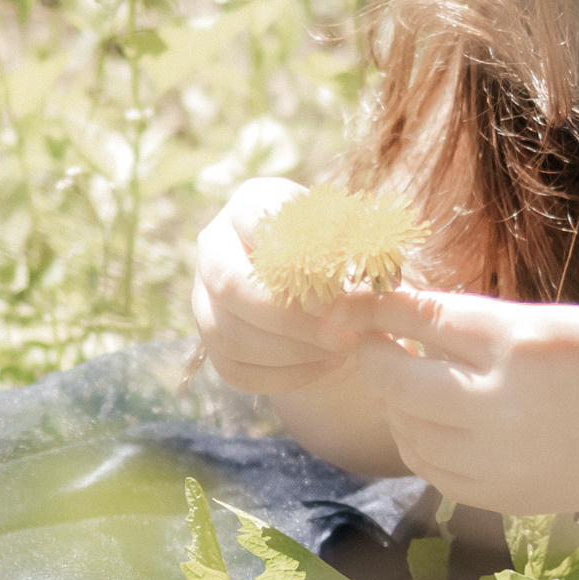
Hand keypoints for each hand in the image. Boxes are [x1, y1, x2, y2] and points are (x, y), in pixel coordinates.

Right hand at [190, 181, 368, 397]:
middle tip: (344, 338)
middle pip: (230, 285)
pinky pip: (237, 369)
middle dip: (290, 320)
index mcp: (252, 204)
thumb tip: (373, 282)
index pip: (255, 221)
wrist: (333, 303)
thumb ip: (372, 258)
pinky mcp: (212, 343)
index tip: (333, 294)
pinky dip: (286, 375)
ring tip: (342, 350)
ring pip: (230, 335)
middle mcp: (216, 246)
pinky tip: (325, 366)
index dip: (292, 261)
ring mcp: (205, 297)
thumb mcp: (366, 249)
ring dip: (293, 352)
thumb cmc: (350, 261)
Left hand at [358, 290, 578, 518]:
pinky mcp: (496, 496)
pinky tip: (431, 421)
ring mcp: (496, 460)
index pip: (424, 320)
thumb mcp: (558, 321)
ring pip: (406, 426)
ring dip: (395, 399)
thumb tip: (405, 317)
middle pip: (397, 379)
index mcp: (521, 346)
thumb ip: (483, 321)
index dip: (377, 308)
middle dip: (373, 354)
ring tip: (411, 379)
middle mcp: (501, 405)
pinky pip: (428, 466)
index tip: (352, 300)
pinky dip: (418, 439)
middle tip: (374, 339)